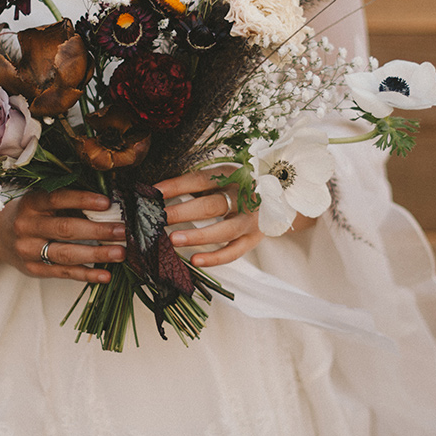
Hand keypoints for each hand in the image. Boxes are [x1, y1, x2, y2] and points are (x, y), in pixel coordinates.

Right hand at [0, 188, 125, 283]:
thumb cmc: (32, 214)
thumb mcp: (42, 201)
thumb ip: (68, 201)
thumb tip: (109, 204)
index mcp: (31, 202)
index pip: (58, 198)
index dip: (83, 200)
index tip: (107, 202)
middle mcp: (26, 226)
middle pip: (65, 229)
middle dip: (98, 230)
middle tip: (123, 230)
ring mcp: (28, 250)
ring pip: (66, 254)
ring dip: (96, 254)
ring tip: (120, 253)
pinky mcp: (34, 270)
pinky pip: (63, 273)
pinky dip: (86, 275)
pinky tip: (106, 275)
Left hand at [153, 167, 316, 267]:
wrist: (282, 196)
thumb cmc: (239, 185)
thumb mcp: (222, 176)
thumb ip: (196, 183)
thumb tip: (159, 191)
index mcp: (232, 175)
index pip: (201, 180)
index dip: (177, 185)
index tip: (153, 192)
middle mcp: (244, 196)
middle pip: (212, 205)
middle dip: (182, 211)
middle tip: (159, 217)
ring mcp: (251, 220)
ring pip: (224, 230)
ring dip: (197, 236)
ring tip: (173, 239)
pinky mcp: (254, 239)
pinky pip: (234, 252)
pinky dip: (215, 258)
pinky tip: (194, 260)